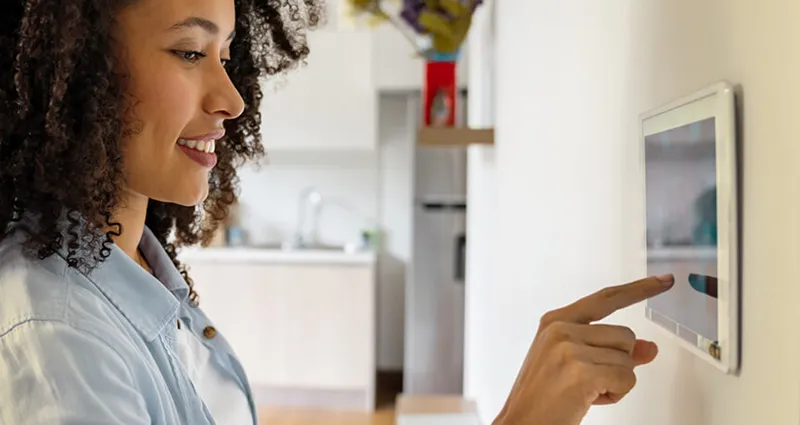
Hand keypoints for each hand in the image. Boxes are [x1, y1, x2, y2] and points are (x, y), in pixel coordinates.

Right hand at [492, 275, 674, 424]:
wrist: (520, 423)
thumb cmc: (542, 398)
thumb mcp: (574, 366)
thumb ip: (611, 351)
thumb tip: (649, 348)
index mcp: (555, 321)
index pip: (605, 299)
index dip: (638, 289)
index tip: (663, 281)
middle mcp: (561, 329)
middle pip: (625, 335)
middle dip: (618, 362)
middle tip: (587, 381)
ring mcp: (569, 348)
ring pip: (628, 359)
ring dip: (616, 381)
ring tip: (584, 391)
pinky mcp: (580, 371)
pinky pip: (627, 379)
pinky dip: (616, 394)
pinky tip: (589, 399)